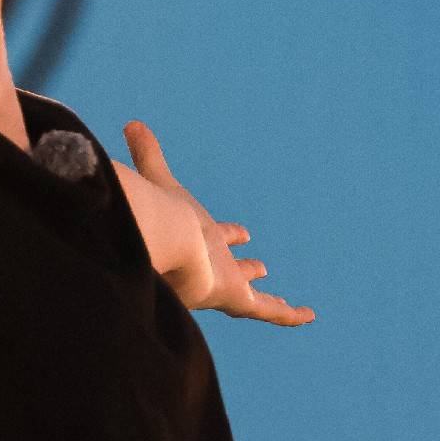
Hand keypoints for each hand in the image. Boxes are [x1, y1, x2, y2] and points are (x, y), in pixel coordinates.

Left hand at [121, 120, 313, 324]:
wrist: (160, 239)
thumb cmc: (156, 213)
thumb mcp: (159, 178)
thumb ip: (148, 154)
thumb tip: (131, 124)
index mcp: (197, 241)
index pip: (216, 238)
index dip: (228, 236)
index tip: (242, 233)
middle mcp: (211, 266)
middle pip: (233, 270)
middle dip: (245, 270)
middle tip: (261, 268)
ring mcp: (225, 284)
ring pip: (252, 296)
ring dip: (267, 297)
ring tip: (287, 304)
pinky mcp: (236, 299)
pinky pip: (269, 310)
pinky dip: (289, 315)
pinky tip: (308, 316)